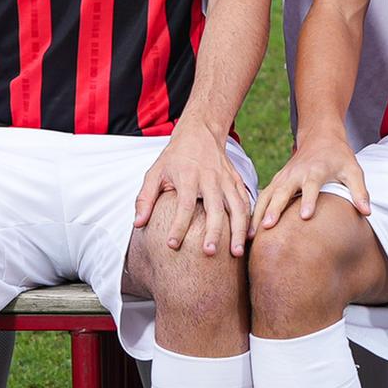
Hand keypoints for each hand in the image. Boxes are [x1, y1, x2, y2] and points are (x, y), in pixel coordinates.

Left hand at [134, 122, 252, 257]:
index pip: (184, 205)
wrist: (201, 133)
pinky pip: (246, 202)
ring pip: (237, 207)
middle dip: (214, 232)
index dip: (178, 226)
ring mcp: (227, 180)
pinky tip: (249, 237)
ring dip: (238, 231)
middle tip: (209, 253)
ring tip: (236, 253)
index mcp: (188, 176)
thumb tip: (138, 223)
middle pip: (215, 209)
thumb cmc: (174, 158)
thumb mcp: (155, 173)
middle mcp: (210, 179)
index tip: (172, 245)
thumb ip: (145, 198)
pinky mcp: (237, 181)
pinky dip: (249, 220)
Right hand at [253, 133, 369, 232]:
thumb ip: (359, 191)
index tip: (305, 216)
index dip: (308, 200)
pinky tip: (248, 229)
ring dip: (258, 213)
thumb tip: (367, 212)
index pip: (311, 187)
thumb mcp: (353, 171)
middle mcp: (296, 174)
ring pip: (267, 195)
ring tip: (249, 235)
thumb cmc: (339, 157)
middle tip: (267, 226)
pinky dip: (254, 211)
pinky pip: (262, 196)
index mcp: (315, 171)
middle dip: (274, 209)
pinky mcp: (277, 181)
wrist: (320, 137)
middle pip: (283, 192)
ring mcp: (283, 177)